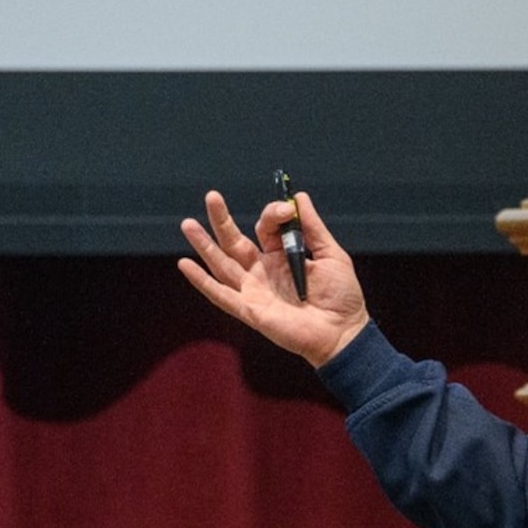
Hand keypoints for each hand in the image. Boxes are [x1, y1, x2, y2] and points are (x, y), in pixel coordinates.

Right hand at [177, 189, 370, 366]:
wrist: (343, 332)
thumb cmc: (341, 296)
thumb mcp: (331, 255)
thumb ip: (313, 228)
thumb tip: (298, 196)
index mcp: (282, 256)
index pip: (266, 228)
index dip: (273, 214)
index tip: (286, 209)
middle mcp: (263, 270)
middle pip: (235, 241)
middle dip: (222, 220)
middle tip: (212, 196)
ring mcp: (255, 290)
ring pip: (222, 264)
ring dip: (204, 245)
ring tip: (187, 224)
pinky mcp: (250, 310)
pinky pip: (221, 295)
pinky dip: (202, 281)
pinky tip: (184, 264)